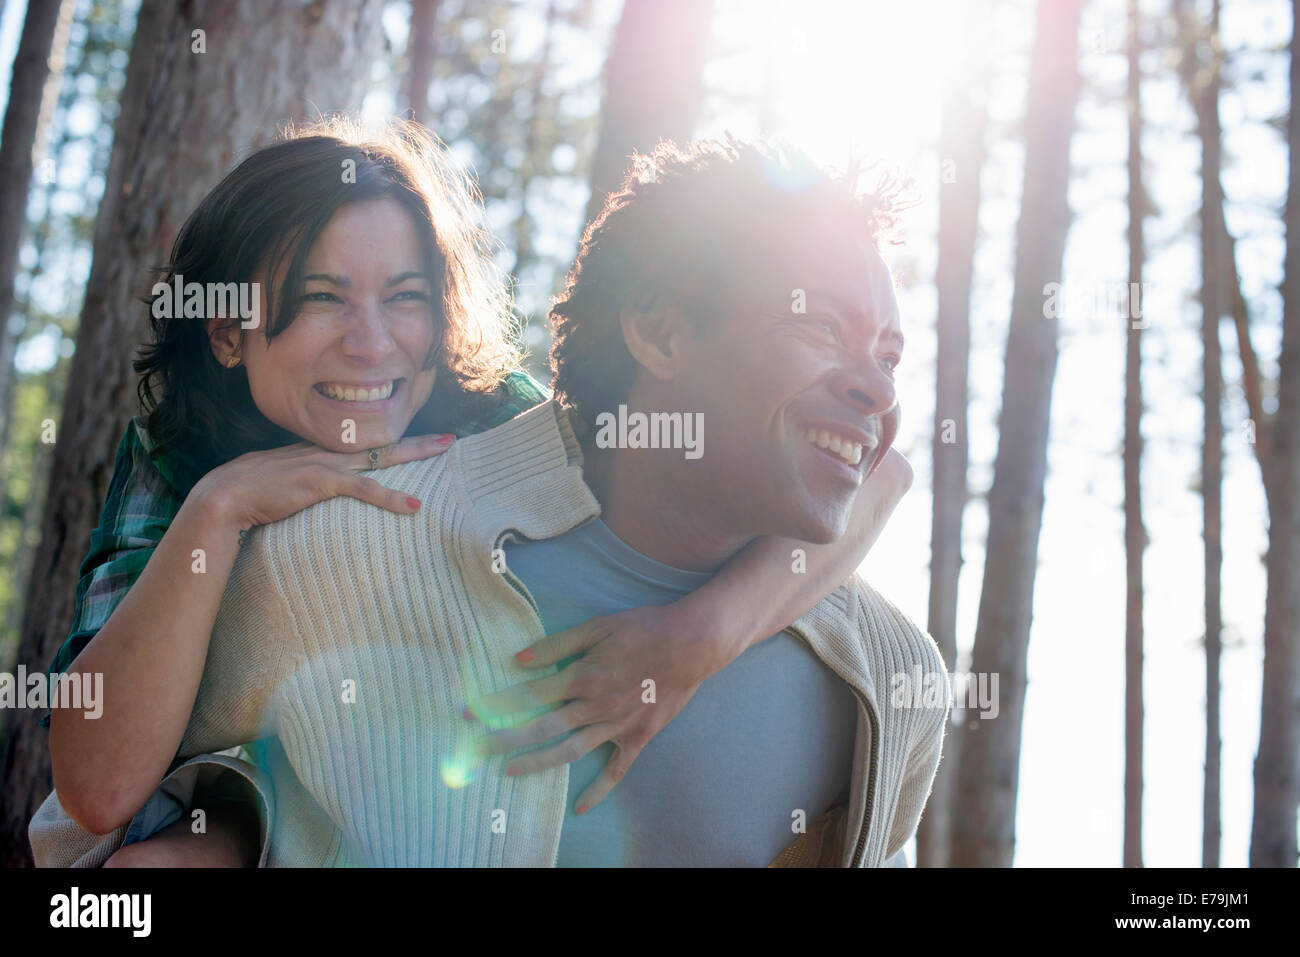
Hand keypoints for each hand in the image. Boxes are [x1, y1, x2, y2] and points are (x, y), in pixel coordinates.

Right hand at [189, 432, 453, 530]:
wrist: (224, 496)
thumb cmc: (249, 492)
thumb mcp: (284, 480)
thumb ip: (305, 480)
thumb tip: (316, 489)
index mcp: (320, 451)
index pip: (365, 443)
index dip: (394, 441)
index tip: (420, 440)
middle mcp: (327, 452)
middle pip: (382, 443)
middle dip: (417, 441)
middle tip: (450, 438)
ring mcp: (325, 464)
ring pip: (380, 456)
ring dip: (415, 454)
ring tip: (444, 449)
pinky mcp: (320, 483)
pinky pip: (363, 488)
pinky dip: (389, 498)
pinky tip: (413, 506)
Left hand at [465, 603, 731, 814]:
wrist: (694, 643)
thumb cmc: (645, 628)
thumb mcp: (599, 626)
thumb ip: (558, 644)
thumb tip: (519, 659)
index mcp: (583, 676)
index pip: (530, 694)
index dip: (497, 704)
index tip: (469, 712)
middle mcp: (595, 706)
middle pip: (542, 727)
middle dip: (505, 738)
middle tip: (476, 749)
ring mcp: (617, 725)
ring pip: (570, 750)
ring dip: (538, 763)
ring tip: (510, 771)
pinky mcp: (639, 736)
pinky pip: (616, 769)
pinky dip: (598, 789)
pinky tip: (580, 807)